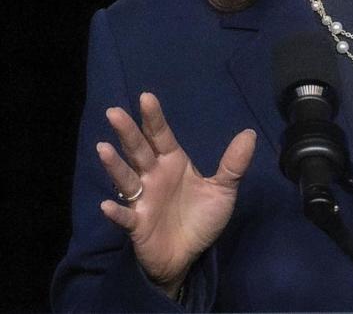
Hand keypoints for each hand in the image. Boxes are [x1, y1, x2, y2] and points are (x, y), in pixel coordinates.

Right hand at [98, 92, 256, 291]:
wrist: (188, 256)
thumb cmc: (200, 218)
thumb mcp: (222, 191)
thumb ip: (233, 164)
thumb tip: (249, 134)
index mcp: (172, 163)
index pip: (161, 136)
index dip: (153, 118)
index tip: (146, 97)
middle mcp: (153, 176)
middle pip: (138, 150)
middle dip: (127, 132)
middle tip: (114, 112)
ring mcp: (142, 200)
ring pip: (126, 179)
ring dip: (115, 165)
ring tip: (103, 148)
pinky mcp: (137, 225)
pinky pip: (125, 216)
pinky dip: (117, 212)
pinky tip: (107, 206)